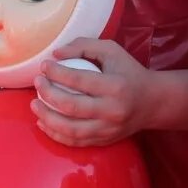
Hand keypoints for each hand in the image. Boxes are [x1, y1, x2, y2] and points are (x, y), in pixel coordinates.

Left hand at [31, 38, 151, 146]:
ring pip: (70, 129)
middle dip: (47, 94)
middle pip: (71, 106)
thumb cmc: (129, 72)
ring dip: (46, 117)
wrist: (153, 102)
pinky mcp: (105, 140)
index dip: (56, 72)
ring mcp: (108, 129)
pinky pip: (75, 141)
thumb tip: (56, 54)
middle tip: (37, 83)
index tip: (44, 66)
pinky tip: (43, 122)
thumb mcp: (112, 50)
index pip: (78, 79)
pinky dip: (55, 134)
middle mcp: (112, 110)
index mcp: (115, 86)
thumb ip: (84, 46)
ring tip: (34, 105)